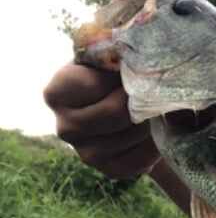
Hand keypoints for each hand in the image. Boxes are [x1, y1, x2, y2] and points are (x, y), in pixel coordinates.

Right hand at [43, 64, 159, 178]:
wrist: (131, 107)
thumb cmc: (118, 73)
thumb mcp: (112, 54)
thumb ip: (114, 49)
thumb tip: (126, 53)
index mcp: (57, 93)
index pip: (90, 85)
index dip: (117, 78)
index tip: (129, 73)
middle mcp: (64, 126)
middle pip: (114, 113)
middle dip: (139, 100)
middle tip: (152, 92)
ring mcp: (84, 152)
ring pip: (131, 135)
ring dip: (151, 121)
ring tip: (154, 110)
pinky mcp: (108, 169)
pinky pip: (139, 160)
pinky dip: (154, 146)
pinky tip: (155, 133)